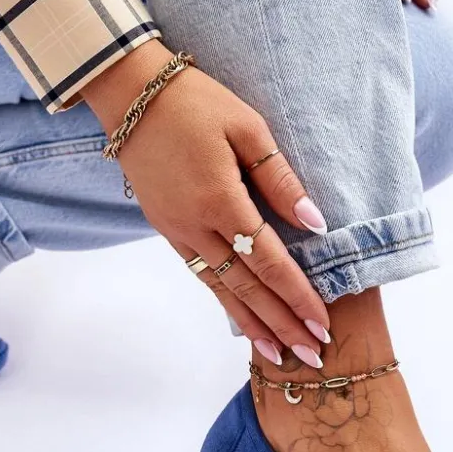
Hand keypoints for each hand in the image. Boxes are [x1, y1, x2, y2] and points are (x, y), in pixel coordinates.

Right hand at [82, 43, 330, 366]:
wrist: (129, 93)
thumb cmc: (195, 101)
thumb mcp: (248, 128)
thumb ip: (280, 180)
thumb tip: (315, 225)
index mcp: (220, 199)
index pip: (268, 261)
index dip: (297, 295)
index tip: (323, 324)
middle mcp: (194, 224)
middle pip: (245, 287)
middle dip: (280, 324)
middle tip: (311, 358)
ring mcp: (175, 229)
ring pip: (219, 288)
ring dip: (251, 323)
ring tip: (278, 355)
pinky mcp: (164, 226)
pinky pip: (199, 272)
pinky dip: (223, 301)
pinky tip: (240, 318)